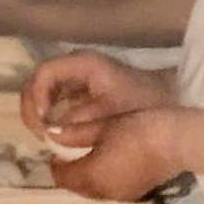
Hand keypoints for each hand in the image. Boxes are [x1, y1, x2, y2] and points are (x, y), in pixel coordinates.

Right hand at [20, 50, 173, 138]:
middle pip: (38, 81)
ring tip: (46, 138)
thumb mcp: (108, 118)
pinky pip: (56, 99)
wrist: (169, 103)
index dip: (37, 98)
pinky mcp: (82, 90)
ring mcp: (78, 77)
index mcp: (83, 64)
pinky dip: (51, 116)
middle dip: (34, 109)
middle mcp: (76, 65)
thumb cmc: (141, 106)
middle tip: (41, 136)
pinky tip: (56, 135)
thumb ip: (77, 127)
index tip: (44, 126)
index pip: (44, 73)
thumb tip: (49, 135)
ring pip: (44, 91)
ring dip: (40, 114)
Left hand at [50, 107, 183, 201]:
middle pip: (77, 188)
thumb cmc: (136, 128)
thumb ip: (74, 134)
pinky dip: (105, 181)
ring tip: (93, 156)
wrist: (175, 141)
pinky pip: (110, 191)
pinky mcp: (137, 193)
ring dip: (88, 179)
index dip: (56, 165)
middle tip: (73, 153)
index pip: (62, 178)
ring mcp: (122, 195)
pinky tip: (113, 162)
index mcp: (91, 175)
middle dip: (71, 173)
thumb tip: (51, 135)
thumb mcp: (102, 127)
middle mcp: (104, 192)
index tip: (58, 151)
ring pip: (94, 191)